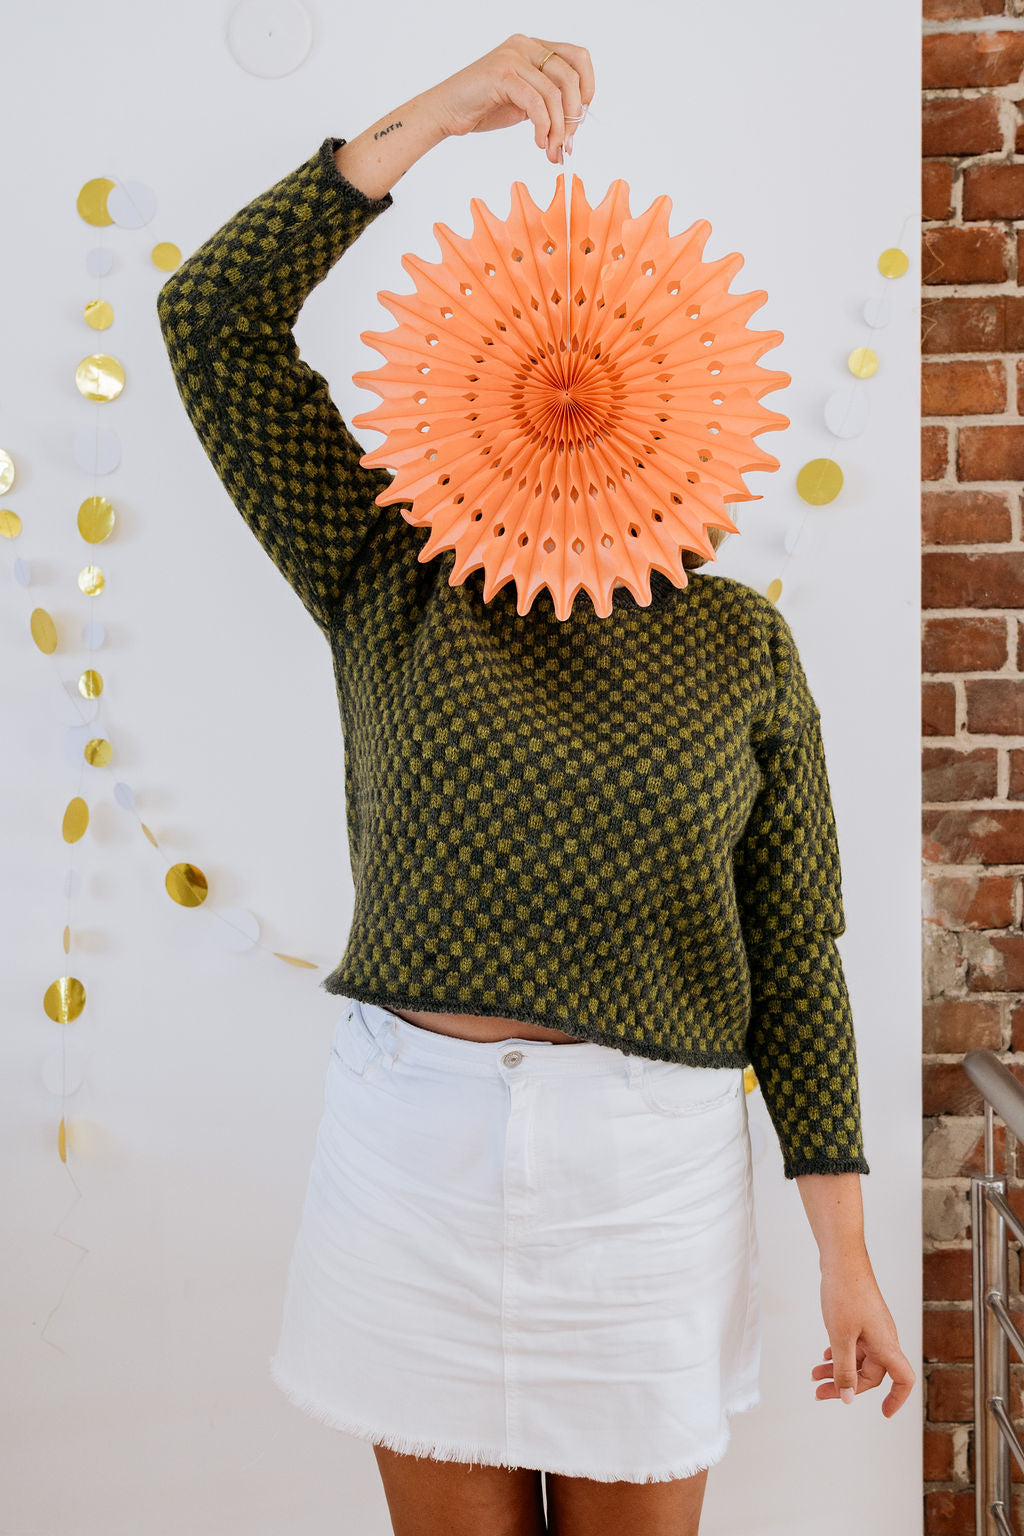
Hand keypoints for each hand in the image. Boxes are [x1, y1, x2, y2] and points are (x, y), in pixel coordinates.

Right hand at [427, 34, 594, 163]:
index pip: (578, 57)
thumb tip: (575, 125)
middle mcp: (525, 46)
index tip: (580, 118)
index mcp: (533, 48)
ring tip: (552, 149)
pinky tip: (539, 142)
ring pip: (555, 93)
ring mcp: (513, 57)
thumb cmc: (482, 107)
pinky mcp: (502, 74)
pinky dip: (543, 127)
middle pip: (571, 76)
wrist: (446, 112)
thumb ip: (547, 103)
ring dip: (559, 128)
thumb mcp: (524, 101)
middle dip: (574, 115)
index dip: (587, 88)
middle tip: (567, 142)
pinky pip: (536, 103)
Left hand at [813, 1254, 915, 1416]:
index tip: (884, 1412)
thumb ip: (844, 1370)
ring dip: (839, 1369)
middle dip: (847, 1385)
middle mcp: (884, 1338)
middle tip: (820, 1391)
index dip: (897, 1399)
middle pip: (872, 1373)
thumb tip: (847, 1398)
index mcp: (886, 1345)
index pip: (903, 1379)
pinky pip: (854, 1344)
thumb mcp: (840, 1337)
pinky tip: (825, 1355)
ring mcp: (873, 1327)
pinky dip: (840, 1353)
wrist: (842, 1258)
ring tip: (815, 1374)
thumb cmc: (845, 1293)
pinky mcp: (861, 1317)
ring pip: (859, 1358)